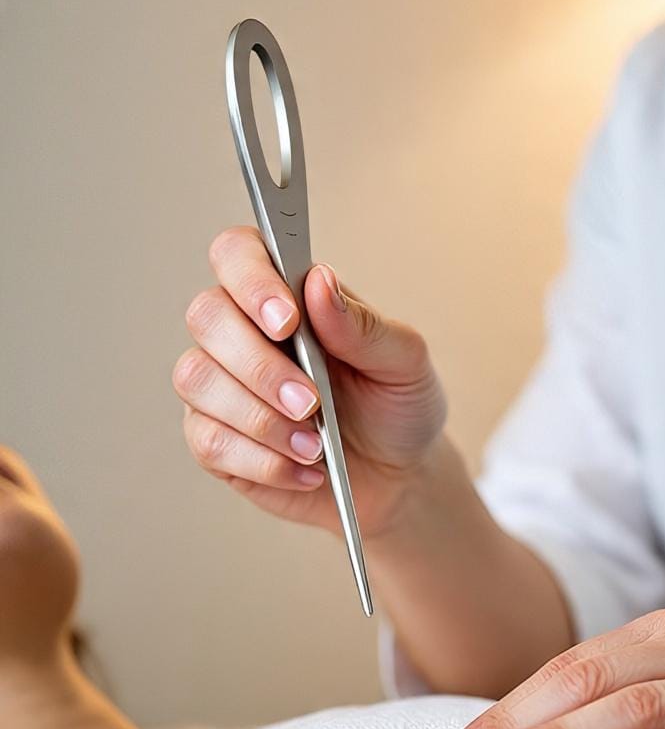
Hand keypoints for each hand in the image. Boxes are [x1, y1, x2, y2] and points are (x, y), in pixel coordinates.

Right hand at [173, 226, 448, 538]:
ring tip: (314, 444)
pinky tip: (303, 467)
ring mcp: (222, 383)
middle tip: (312, 402)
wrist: (398, 474)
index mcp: (291, 295)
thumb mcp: (404, 361)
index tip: (288, 320)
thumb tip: (319, 282)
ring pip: (196, 379)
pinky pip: (208, 440)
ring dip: (260, 418)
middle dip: (260, 365)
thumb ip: (362, 324)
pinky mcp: (215, 437)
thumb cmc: (398, 405)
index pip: (239, 254)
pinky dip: (262, 460)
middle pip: (207, 316)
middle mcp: (246, 330)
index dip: (251, 279)